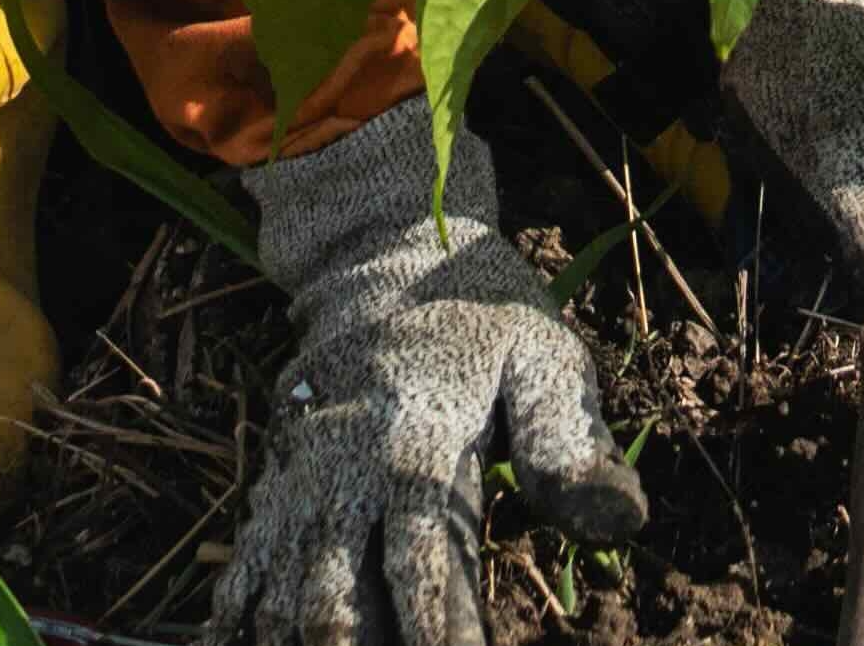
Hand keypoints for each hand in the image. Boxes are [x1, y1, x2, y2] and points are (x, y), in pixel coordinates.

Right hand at [219, 100, 646, 645]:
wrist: (382, 255)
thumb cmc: (481, 315)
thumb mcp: (543, 356)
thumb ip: (568, 440)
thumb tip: (621, 524)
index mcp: (420, 445)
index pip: (425, 564)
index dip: (439, 633)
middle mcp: (347, 473)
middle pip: (336, 598)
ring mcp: (302, 483)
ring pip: (284, 593)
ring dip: (298, 641)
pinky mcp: (277, 485)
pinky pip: (245, 564)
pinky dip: (242, 614)